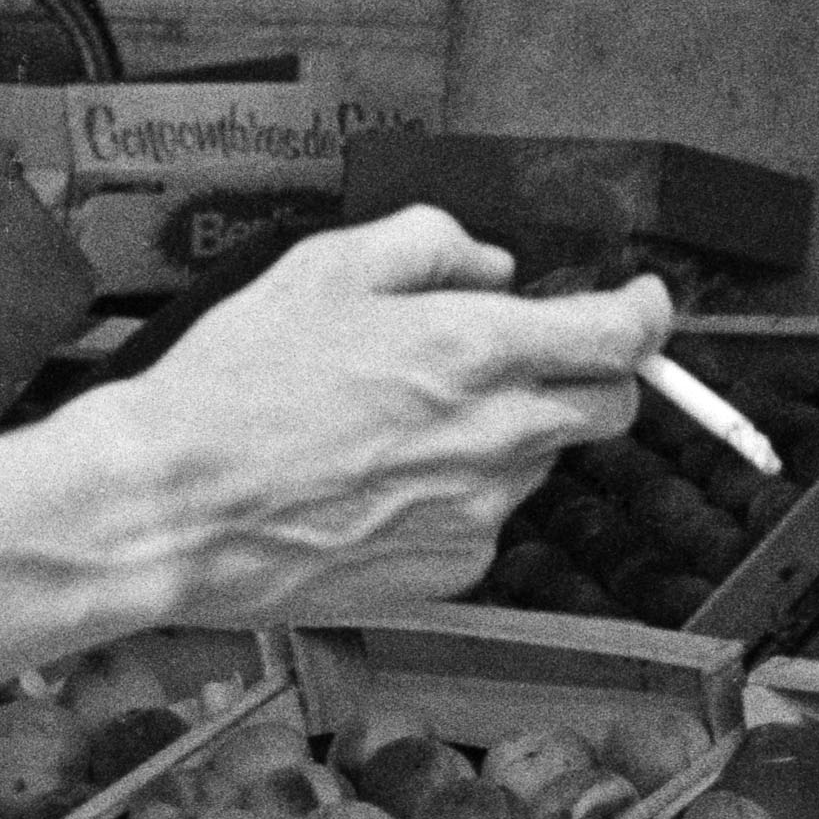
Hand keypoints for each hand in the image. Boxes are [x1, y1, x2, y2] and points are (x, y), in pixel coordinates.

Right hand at [111, 208, 666, 627]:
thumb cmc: (234, 386)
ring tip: (401, 424)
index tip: (642, 303)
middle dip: (588, 374)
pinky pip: (484, 520)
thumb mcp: (323, 268)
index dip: (646, 313)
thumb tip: (493, 266)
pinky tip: (377, 480)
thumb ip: (429, 245)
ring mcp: (477, 514)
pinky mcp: (447, 572)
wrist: (171, 508)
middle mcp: (495, 438)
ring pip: (539, 463)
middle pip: (608, 408)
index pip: (620, 336)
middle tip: (522, 357)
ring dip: (507, 434)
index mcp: (474, 352)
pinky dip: (457, 494)